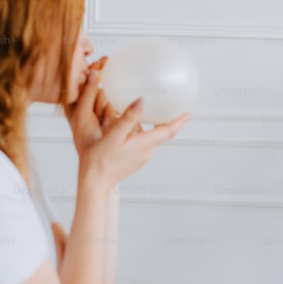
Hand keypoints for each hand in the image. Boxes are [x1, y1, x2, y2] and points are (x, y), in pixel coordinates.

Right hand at [67, 68, 187, 189]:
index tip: (188, 113)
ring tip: (151, 114)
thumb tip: (142, 101)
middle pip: (164, 135)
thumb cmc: (100, 160)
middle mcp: (147, 152)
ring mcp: (141, 158)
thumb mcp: (114, 135)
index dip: (179, 121)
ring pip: (153, 140)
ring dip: (155, 128)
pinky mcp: (134, 161)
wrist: (94, 182)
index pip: (169, 131)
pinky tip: (133, 129)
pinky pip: (144, 144)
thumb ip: (129, 118)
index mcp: (145, 145)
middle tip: (172, 109)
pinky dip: (144, 134)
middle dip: (169, 123)